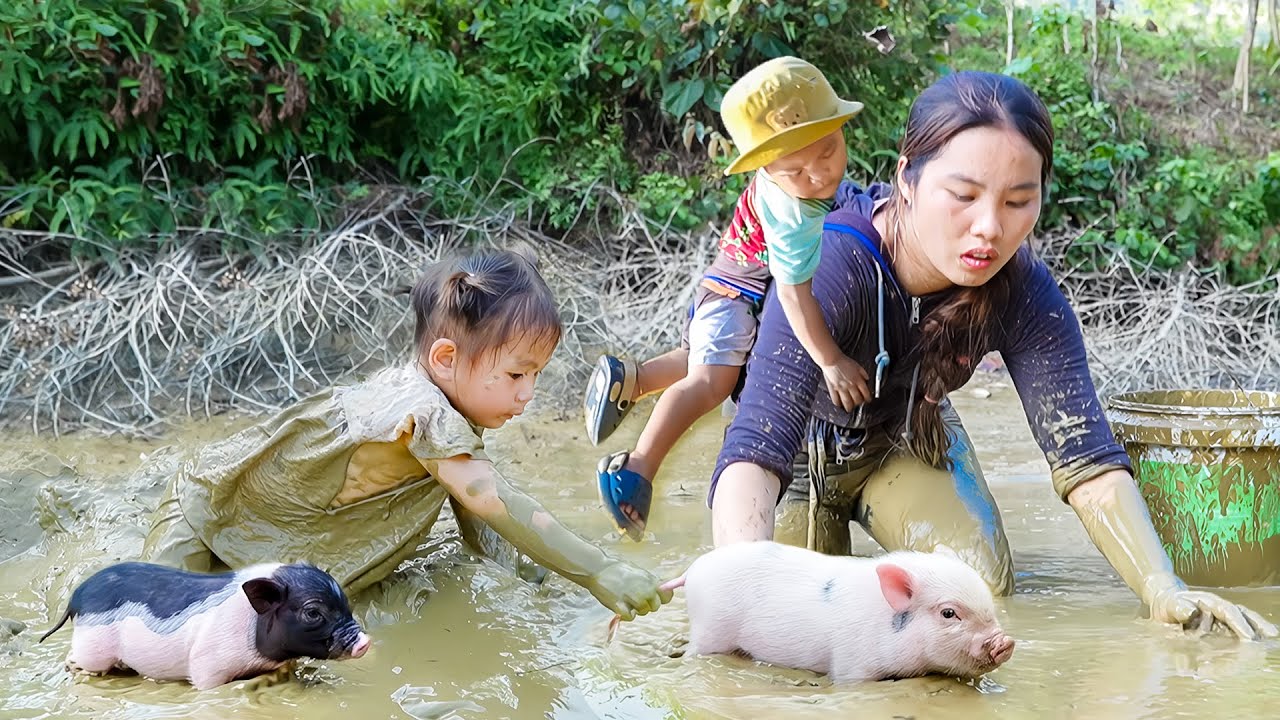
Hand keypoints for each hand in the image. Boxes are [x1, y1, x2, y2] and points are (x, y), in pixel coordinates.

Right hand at [586, 562, 672, 620]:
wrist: (597, 568)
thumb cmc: (616, 568)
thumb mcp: (638, 571)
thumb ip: (650, 582)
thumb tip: (660, 589)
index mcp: (650, 580)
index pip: (667, 596)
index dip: (661, 598)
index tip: (653, 597)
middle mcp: (645, 590)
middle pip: (655, 607)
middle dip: (646, 604)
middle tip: (634, 598)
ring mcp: (634, 599)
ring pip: (643, 612)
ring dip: (635, 609)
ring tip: (624, 598)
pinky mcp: (621, 606)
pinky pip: (631, 617)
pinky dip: (626, 614)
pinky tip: (620, 606)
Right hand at [820, 355, 870, 411]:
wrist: (831, 359)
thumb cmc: (844, 361)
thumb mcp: (857, 366)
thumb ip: (863, 373)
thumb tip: (867, 379)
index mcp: (857, 380)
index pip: (865, 393)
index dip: (868, 398)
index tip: (867, 400)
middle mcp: (850, 385)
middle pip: (857, 399)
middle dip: (859, 403)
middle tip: (859, 404)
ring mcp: (841, 388)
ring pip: (847, 402)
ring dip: (850, 407)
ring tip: (850, 409)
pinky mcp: (833, 389)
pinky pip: (836, 400)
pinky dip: (838, 404)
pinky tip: (840, 404)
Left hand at [1149, 582, 1277, 640]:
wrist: (1165, 600)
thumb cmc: (1168, 604)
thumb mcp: (1169, 604)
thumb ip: (1179, 608)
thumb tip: (1192, 612)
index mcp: (1209, 602)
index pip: (1228, 612)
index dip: (1239, 624)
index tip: (1249, 637)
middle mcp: (1219, 608)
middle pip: (1241, 615)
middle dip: (1255, 627)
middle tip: (1266, 641)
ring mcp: (1222, 617)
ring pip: (1243, 621)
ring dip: (1257, 629)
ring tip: (1271, 638)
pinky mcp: (1221, 625)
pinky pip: (1236, 629)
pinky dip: (1248, 633)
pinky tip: (1259, 641)